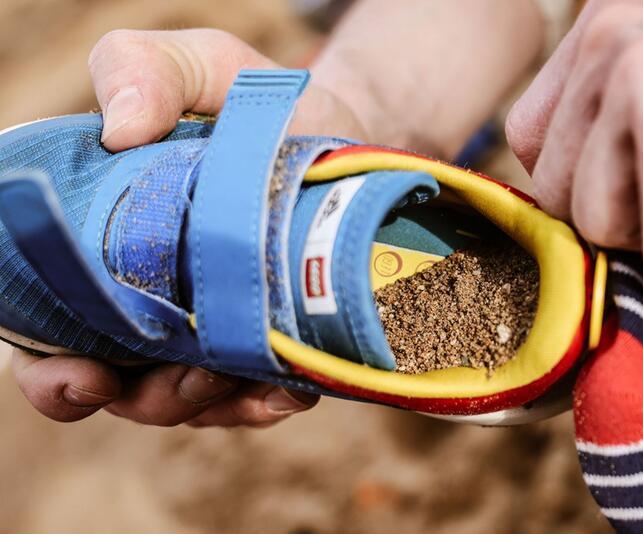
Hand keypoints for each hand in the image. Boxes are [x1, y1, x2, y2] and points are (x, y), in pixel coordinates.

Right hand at [11, 29, 344, 425]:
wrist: (340, 129)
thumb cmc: (249, 100)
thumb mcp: (197, 65)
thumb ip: (143, 70)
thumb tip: (119, 129)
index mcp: (100, 248)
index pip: (48, 330)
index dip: (51, 372)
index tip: (82, 373)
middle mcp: (146, 301)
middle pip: (118, 387)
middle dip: (143, 398)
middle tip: (185, 382)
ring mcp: (208, 330)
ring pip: (188, 403)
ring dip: (206, 404)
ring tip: (236, 376)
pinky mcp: (265, 343)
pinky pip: (256, 396)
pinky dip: (267, 401)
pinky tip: (290, 389)